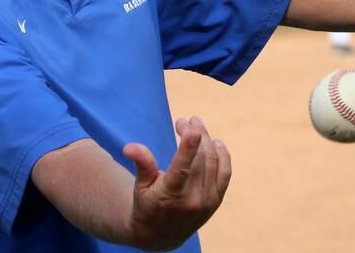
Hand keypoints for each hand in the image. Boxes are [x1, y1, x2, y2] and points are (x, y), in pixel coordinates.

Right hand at [122, 116, 231, 250]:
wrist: (161, 235)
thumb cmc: (146, 205)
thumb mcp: (140, 186)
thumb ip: (141, 164)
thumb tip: (129, 147)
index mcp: (170, 196)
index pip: (182, 169)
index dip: (188, 147)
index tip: (192, 127)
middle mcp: (192, 200)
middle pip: (199, 159)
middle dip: (194, 135)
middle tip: (184, 120)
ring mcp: (207, 201)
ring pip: (212, 162)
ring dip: (206, 140)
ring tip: (195, 124)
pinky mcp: (216, 200)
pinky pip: (225, 172)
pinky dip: (222, 155)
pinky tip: (215, 142)